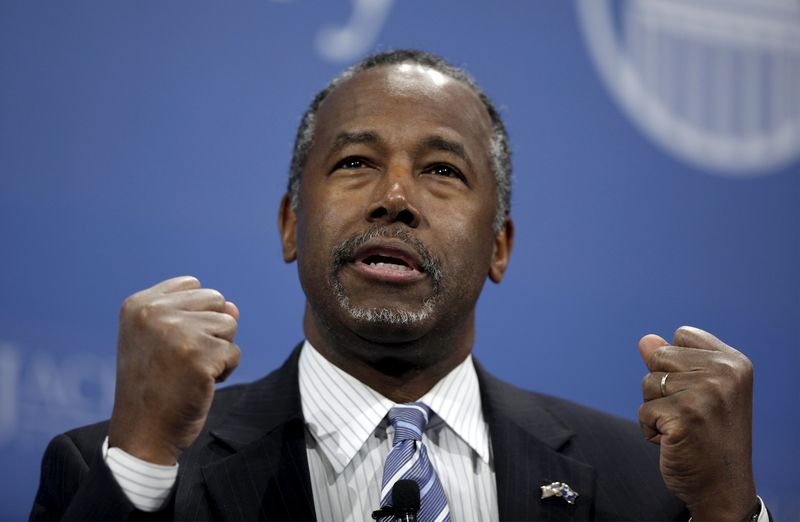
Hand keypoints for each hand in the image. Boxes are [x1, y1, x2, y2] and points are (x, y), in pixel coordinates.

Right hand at [108, 276, 240, 464]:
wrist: (143, 432)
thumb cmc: (156, 384)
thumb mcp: (167, 340)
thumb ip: (198, 314)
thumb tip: (234, 307)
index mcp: (139, 304)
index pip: (192, 285)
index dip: (196, 315)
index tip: (173, 343)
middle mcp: (154, 312)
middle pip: (216, 300)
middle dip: (211, 331)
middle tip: (184, 359)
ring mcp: (177, 332)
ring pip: (229, 324)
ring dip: (219, 351)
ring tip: (191, 371)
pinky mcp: (199, 355)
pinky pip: (234, 353)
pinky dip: (224, 372)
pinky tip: (198, 385)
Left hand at [638, 326, 757, 521]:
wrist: (722, 488)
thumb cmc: (708, 438)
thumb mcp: (698, 393)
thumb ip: (673, 363)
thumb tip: (645, 339)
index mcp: (733, 362)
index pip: (682, 334)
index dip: (676, 363)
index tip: (697, 391)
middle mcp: (724, 373)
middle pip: (659, 356)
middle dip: (661, 387)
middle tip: (689, 414)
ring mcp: (705, 393)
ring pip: (647, 384)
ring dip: (655, 410)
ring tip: (683, 428)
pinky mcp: (684, 415)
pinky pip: (643, 412)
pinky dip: (650, 430)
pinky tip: (675, 442)